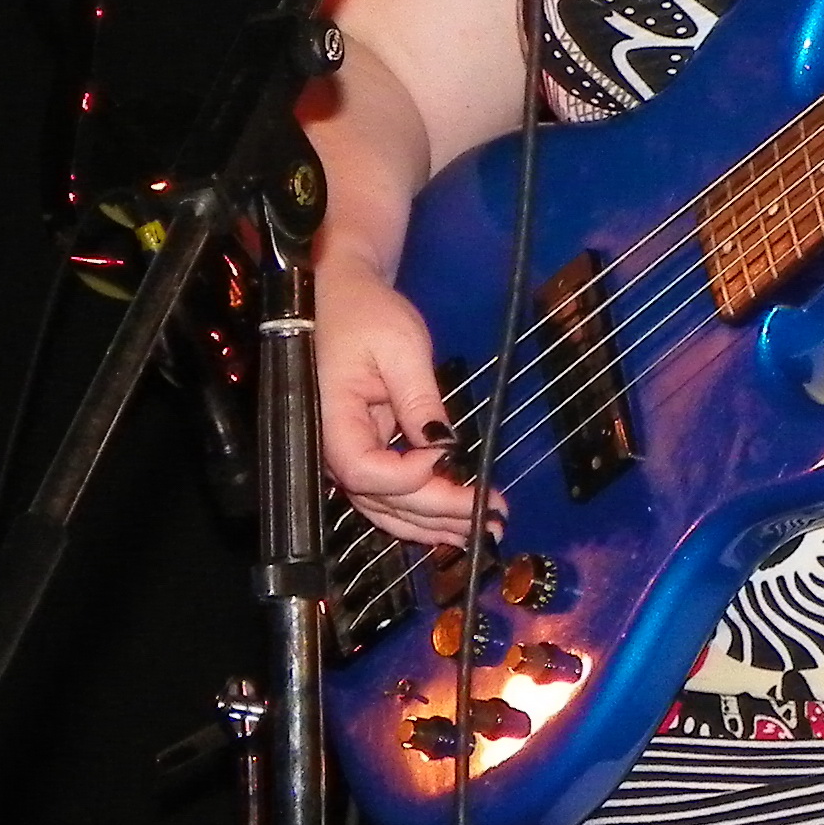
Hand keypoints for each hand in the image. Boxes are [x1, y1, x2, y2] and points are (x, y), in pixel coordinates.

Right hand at [318, 257, 486, 547]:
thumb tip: (445, 450)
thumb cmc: (366, 313)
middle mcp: (330, 447)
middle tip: (492, 519)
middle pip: (381, 499)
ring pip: (385, 506)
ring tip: (483, 529)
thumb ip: (420, 402)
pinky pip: (388, 493)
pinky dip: (421, 509)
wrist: (341, 295)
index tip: (450, 460)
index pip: (365, 470)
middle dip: (438, 512)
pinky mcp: (363, 451)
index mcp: (330, 416)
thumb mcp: (400, 347)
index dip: (409, 477)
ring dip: (433, 523)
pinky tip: (454, 520)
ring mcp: (345, 453)